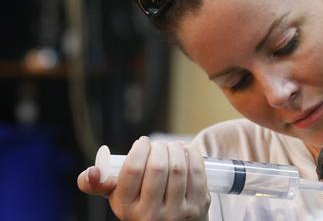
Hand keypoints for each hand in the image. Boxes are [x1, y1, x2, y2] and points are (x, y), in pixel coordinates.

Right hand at [77, 137, 209, 220]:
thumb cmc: (142, 206)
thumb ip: (100, 183)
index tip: (142, 142)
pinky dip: (193, 156)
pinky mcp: (198, 208)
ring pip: (178, 169)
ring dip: (176, 150)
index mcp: (127, 208)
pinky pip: (197, 174)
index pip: (132, 170)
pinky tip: (187, 151)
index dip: (139, 149)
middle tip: (158, 145)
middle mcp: (151, 214)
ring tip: (172, 146)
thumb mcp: (118, 198)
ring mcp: (177, 213)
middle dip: (159, 148)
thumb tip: (91, 171)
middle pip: (157, 167)